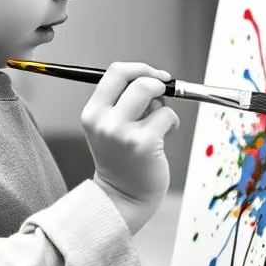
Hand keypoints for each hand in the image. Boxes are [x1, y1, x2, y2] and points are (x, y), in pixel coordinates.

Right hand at [81, 62, 179, 233]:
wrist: (122, 197)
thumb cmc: (122, 161)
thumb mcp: (111, 128)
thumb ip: (125, 103)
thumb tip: (154, 79)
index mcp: (92, 113)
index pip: (115, 72)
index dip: (140, 68)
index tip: (154, 75)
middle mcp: (104, 121)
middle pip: (137, 79)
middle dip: (157, 81)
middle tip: (164, 92)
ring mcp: (123, 132)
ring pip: (152, 92)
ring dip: (164, 103)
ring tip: (162, 120)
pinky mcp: (144, 143)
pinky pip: (167, 116)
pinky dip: (172, 122)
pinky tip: (166, 136)